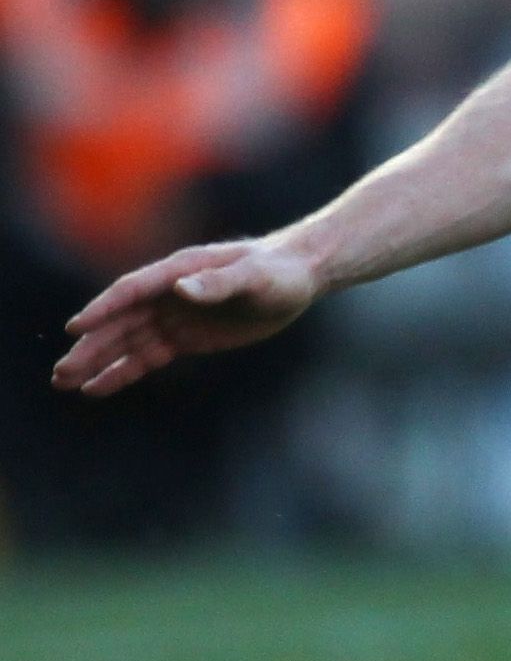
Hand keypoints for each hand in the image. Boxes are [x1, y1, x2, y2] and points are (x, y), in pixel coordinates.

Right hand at [53, 235, 321, 396]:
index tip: (75, 327)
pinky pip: (145, 356)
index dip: (104, 308)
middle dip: (91, 347)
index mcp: (178, 272)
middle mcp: (168, 294)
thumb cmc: (279, 272)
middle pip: (120, 323)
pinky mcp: (184, 338)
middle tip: (62, 373)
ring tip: (64, 383)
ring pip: (126, 342)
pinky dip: (121, 371)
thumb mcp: (255, 277)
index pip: (131, 291)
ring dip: (96, 362)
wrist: (298, 278)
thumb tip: (182, 288)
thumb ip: (219, 282)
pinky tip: (95, 388)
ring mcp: (173, 317)